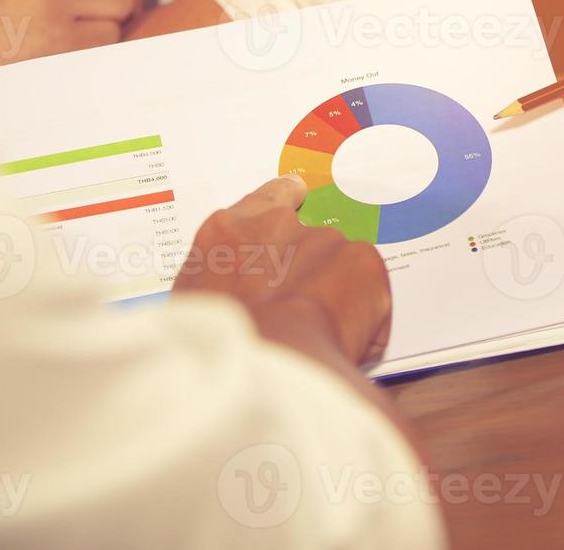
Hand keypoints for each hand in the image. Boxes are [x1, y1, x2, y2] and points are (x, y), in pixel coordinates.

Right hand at [174, 175, 392, 365]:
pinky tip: (343, 340)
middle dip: (310, 270)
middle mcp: (280, 225)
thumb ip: (221, 285)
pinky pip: (370, 290)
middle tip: (303, 311)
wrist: (261, 365)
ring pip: (340, 266)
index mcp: (228, 232)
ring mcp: (324, 240)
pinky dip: (364, 314)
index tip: (297, 201)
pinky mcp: (363, 261)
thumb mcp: (193, 311)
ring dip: (336, 293)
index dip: (286, 203)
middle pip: (307, 239)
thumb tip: (237, 297)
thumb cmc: (216, 347)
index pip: (264, 198)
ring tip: (320, 334)